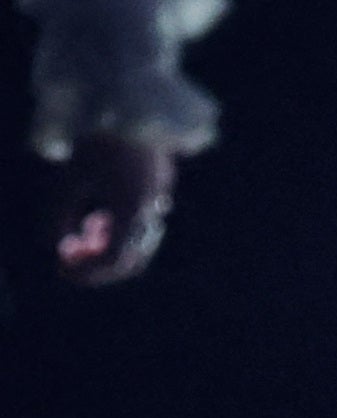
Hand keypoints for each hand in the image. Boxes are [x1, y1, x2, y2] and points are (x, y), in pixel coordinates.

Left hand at [54, 134, 176, 285]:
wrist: (128, 104)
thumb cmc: (96, 140)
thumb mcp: (70, 178)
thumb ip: (60, 214)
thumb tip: (55, 245)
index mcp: (132, 210)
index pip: (113, 260)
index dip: (87, 271)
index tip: (61, 269)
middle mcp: (152, 212)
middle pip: (129, 258)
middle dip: (96, 262)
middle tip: (67, 258)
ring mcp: (158, 203)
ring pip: (135, 245)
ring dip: (106, 246)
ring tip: (83, 230)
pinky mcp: (158, 193)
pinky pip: (140, 227)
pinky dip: (117, 232)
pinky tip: (97, 218)